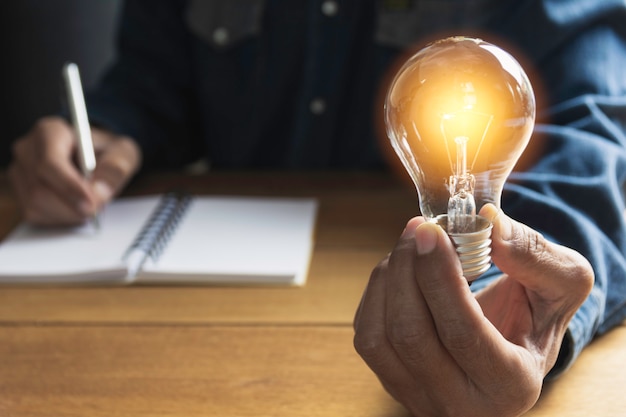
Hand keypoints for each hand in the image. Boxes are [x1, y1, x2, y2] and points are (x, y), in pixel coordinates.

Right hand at [8, 116, 141, 224]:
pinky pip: (35, 214)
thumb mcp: (122, 152)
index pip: (50, 162)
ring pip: (35, 205)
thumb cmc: (106, 151)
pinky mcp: (20, 193)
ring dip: (68, 214)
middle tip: (97, 210)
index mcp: (50, 132)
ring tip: (89, 205)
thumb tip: (99, 192)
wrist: (94, 157)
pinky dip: (59, 219)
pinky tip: (75, 208)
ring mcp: (19, 172)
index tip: (91, 202)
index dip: (70, 186)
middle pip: (40, 188)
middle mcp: (28, 150)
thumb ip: (116, 167)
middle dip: (72, 206)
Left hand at [353, 205, 592, 416]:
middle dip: (407, 270)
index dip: (439, 277)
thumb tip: (489, 223)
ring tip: (409, 248)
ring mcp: (421, 397)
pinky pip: (367, 337)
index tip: (430, 231)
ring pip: (378, 338)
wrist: (513, 344)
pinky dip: (377, 293)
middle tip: (417, 229)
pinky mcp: (393, 383)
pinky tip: (399, 272)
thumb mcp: (562, 283)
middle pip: (411, 334)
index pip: (462, 332)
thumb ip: (534, 256)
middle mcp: (463, 403)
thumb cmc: (537, 313)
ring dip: (388, 279)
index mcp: (511, 384)